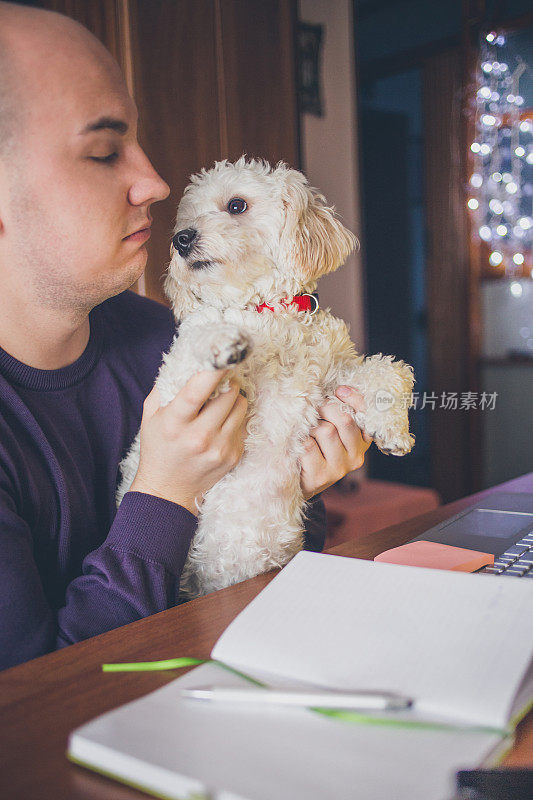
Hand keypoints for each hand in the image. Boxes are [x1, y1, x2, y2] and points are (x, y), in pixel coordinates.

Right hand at [129, 369, 247, 514]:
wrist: (168, 490)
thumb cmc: (158, 447)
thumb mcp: (151, 416)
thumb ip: (166, 388)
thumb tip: (189, 360)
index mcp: (175, 423)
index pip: (197, 390)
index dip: (214, 370)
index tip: (223, 356)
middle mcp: (199, 437)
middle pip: (228, 395)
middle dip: (227, 383)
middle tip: (221, 381)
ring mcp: (219, 448)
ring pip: (241, 407)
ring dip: (234, 398)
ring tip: (221, 402)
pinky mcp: (233, 456)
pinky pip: (244, 424)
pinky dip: (235, 418)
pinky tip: (221, 424)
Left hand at [299, 387, 371, 500]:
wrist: (299, 482)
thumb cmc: (315, 448)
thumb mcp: (331, 429)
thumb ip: (338, 412)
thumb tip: (332, 389)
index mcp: (363, 441)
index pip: (367, 414)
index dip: (354, 398)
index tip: (339, 390)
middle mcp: (356, 456)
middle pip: (345, 420)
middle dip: (326, 407)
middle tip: (314, 408)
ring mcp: (339, 468)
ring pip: (326, 431)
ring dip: (311, 425)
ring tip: (306, 430)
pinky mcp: (320, 476)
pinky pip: (308, 445)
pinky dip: (300, 440)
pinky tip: (298, 444)